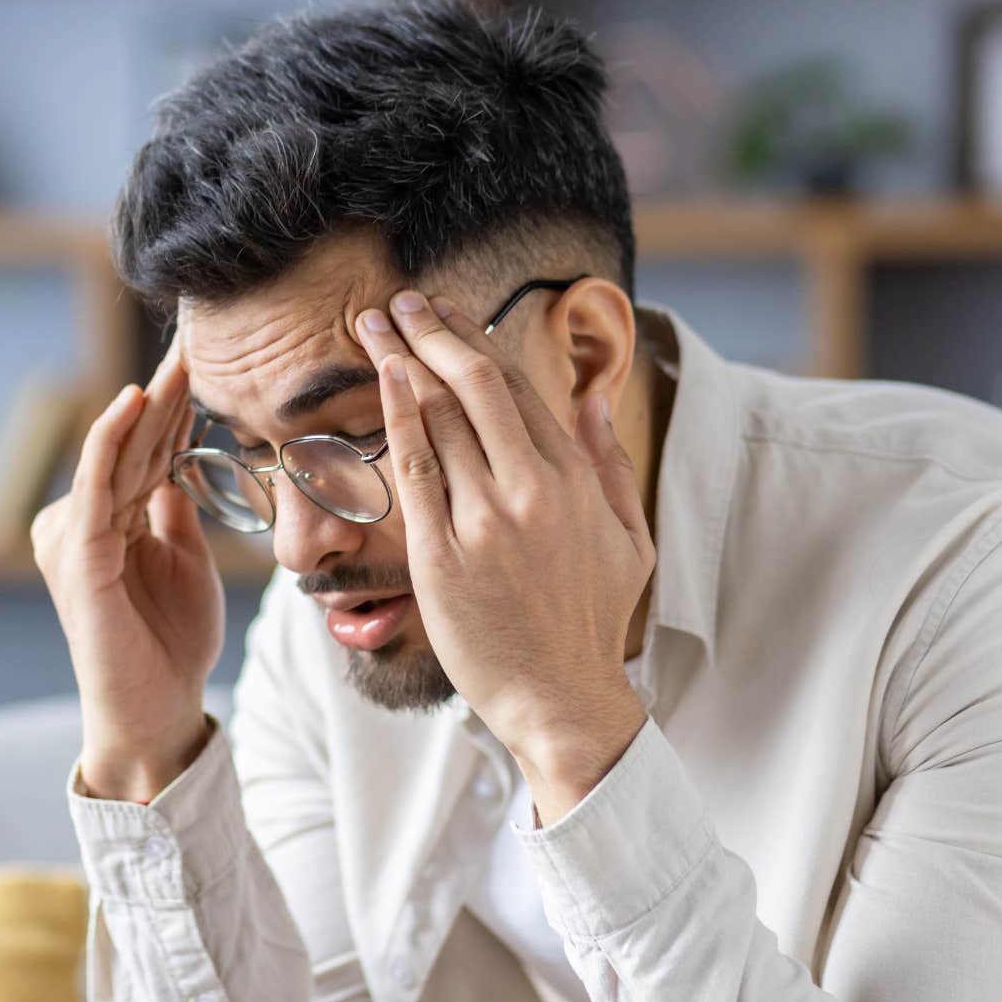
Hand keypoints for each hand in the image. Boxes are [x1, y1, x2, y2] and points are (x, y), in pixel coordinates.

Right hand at [32, 336, 222, 803]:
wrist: (156, 710)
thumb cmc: (169, 643)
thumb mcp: (184, 562)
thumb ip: (172, 513)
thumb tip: (176, 467)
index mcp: (109, 520)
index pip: (145, 449)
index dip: (176, 404)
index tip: (209, 359)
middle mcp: (83, 518)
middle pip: (132, 441)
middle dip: (166, 389)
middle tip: (200, 335)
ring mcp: (75, 534)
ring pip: (116, 450)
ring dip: (148, 400)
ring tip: (180, 355)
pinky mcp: (78, 554)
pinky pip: (97, 481)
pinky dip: (113, 438)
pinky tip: (135, 399)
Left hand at [353, 290, 653, 821]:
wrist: (562, 701)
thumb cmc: (591, 624)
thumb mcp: (629, 538)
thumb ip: (610, 464)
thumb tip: (592, 399)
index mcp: (573, 480)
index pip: (518, 386)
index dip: (474, 338)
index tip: (444, 312)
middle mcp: (531, 488)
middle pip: (474, 383)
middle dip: (431, 329)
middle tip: (399, 300)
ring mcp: (486, 520)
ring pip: (440, 415)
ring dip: (403, 357)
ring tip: (373, 324)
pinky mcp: (443, 555)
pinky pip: (415, 467)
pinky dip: (398, 413)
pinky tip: (383, 376)